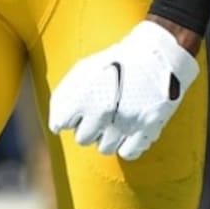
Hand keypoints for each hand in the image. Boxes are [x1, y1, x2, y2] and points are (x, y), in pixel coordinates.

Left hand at [47, 20, 199, 160]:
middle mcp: (101, 112)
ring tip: (112, 121)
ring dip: (105, 137)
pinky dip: (125, 145)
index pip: (60, 123)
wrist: (152, 56)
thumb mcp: (82, 71)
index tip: (71, 117)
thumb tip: (57, 123)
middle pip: (82, 138)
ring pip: (105, 148)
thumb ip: (65, 97)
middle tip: (95, 116)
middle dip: (86, 128)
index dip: (65, 119)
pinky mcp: (146, 130)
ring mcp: (124, 122)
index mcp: (82, 94)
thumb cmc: (115, 62)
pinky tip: (126, 131)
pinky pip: (128, 153)